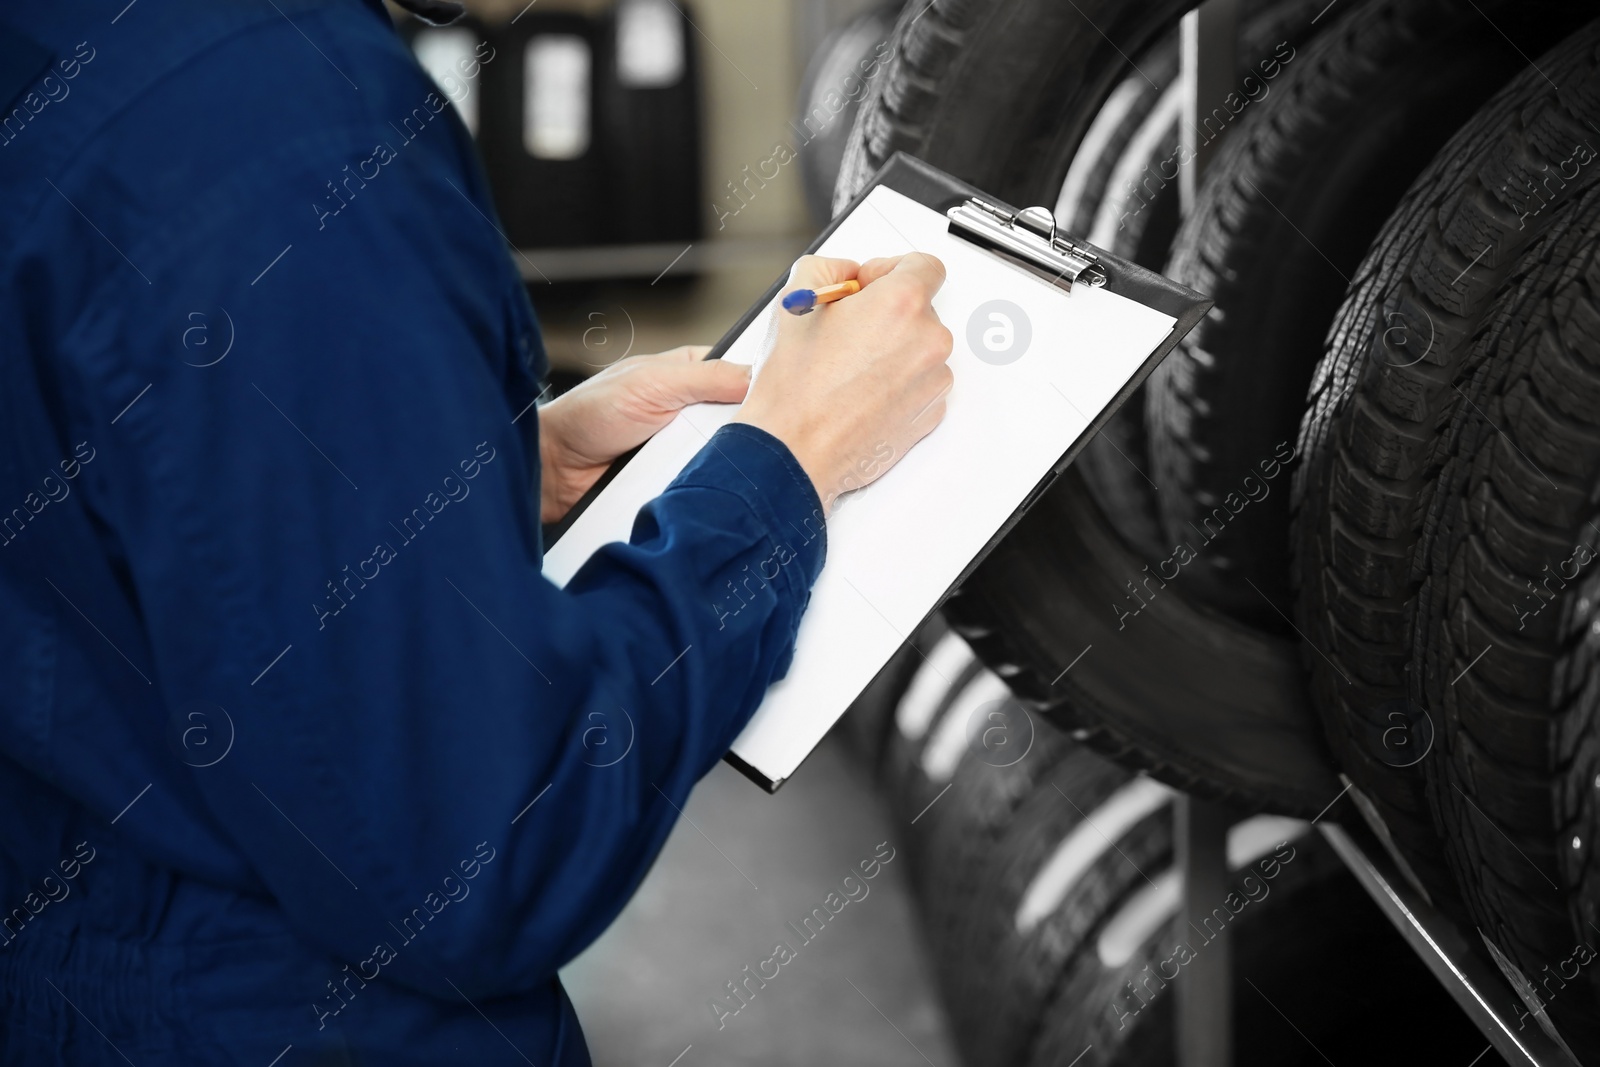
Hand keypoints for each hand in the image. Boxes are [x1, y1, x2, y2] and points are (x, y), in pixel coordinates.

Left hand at [538, 346, 749, 522]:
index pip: (742, 374)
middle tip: (758, 438)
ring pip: (729, 454)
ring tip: (734, 465)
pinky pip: (708, 484)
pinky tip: (715, 488)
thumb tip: (759, 376)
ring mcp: (686, 447)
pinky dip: (710, 486)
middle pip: (743, 419)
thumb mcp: (652, 383)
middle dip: (748, 429)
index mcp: (689, 373)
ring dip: (728, 461)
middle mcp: (691, 409)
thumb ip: (707, 376)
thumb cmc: (590, 415)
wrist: (554, 470)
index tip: (787, 396)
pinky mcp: (678, 480)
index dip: (764, 384)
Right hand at [734, 253, 952, 514]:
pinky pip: (920, 385)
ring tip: (848, 369)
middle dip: (886, 316)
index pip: (924, 266)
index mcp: (902, 305)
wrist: (794, 451)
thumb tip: (846, 273)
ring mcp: (933, 381)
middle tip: (846, 333)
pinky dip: (897, 384)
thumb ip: (829, 268)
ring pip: (920, 349)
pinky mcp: (929, 414)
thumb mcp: (796, 301)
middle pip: (920, 310)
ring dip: (893, 351)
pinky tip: (860, 393)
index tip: (870, 287)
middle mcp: (928, 341)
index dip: (892, 271)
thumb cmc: (795, 389)